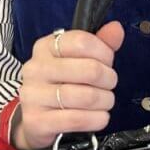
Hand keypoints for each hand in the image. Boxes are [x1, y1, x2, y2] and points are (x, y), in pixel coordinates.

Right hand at [12, 22, 124, 149]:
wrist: (35, 119)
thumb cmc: (61, 83)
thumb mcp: (78, 59)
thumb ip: (100, 43)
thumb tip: (116, 28)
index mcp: (46, 47)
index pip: (82, 41)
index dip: (104, 52)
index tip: (107, 62)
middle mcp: (36, 68)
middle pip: (90, 70)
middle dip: (109, 79)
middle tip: (109, 84)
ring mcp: (33, 95)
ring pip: (86, 97)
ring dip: (105, 100)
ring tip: (106, 101)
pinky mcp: (37, 121)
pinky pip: (77, 119)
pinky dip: (96, 119)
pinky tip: (100, 117)